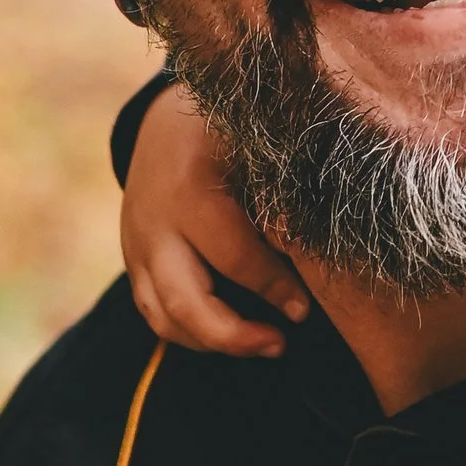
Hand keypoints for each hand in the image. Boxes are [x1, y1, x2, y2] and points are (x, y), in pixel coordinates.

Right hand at [120, 83, 307, 358]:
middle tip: (281, 344)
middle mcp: (154, 224)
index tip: (306, 310)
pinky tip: (232, 337)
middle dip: (235, 335)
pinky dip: (190, 334)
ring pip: (164, 317)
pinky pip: (154, 314)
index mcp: (190, 189)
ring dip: (213, 343)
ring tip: (265, 346)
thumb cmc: (229, 130)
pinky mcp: (132, 262)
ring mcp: (136, 246)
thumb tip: (333, 242)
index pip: (233, 256)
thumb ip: (285, 193)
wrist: (164, 119)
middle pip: (186, 301)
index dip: (273, 287)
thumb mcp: (256, 146)